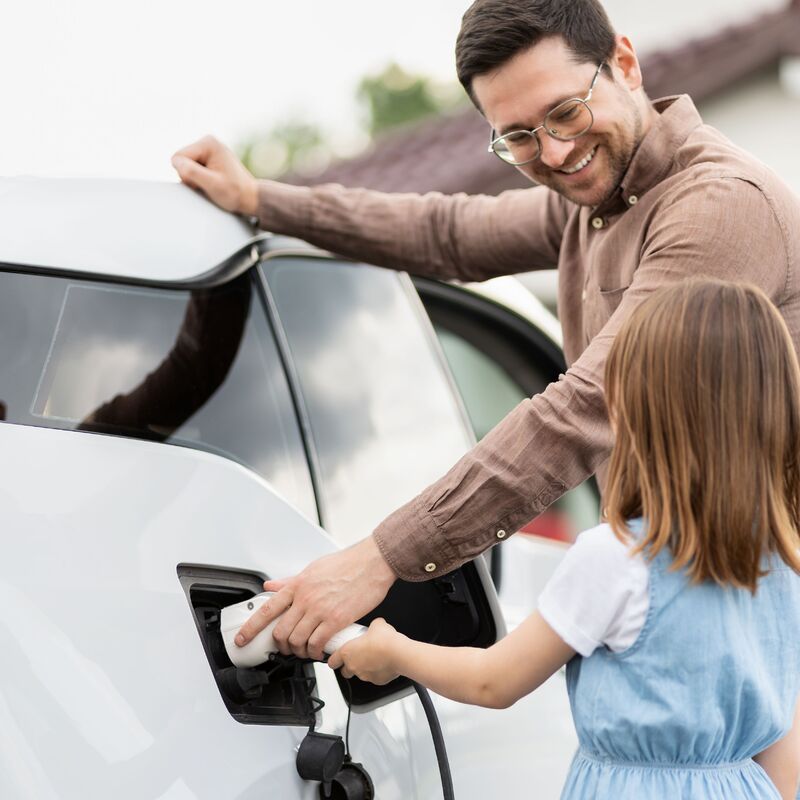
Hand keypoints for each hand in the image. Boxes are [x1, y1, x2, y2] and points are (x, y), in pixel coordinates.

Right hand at [171, 136, 258, 215]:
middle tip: (210, 185)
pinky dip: (199, 179)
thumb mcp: (212, 184)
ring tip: (213, 184)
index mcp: (208, 143)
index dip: (187, 175)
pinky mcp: (208, 159)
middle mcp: (207, 142)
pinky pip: (192, 170)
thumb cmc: (236, 193)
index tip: (205, 181)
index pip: (178, 157)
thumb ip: (192, 172)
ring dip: (195, 179)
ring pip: (185, 166)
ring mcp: (207, 150)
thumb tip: (175, 161)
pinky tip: (212, 182)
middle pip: (181, 161)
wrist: (250, 198)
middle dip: (191, 177)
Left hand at [234, 536, 395, 660]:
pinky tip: (318, 651)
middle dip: (281, 645)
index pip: (267, 609)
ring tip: (304, 650)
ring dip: (298, 651)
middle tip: (287, 648)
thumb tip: (271, 586)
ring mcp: (320, 610)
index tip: (242, 639)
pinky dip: (314, 653)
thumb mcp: (313, 568)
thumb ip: (290, 580)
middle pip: (281, 632)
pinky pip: (317, 644)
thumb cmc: (346, 564)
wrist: (371, 563)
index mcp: (298, 585)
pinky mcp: (336, 619)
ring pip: (297, 641)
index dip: (250, 628)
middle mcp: (305, 598)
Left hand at [327, 618, 402, 684]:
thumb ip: (371, 626)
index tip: (334, 658)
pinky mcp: (376, 681)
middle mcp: (353, 666)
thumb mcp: (376, 624)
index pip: (332, 661)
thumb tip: (376, 625)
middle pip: (344, 671)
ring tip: (373, 658)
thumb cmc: (384, 640)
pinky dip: (376, 672)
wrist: (398, 653)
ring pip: (359, 674)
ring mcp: (364, 675)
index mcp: (347, 652)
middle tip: (356, 657)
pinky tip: (382, 664)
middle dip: (348, 666)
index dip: (333, 660)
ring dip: (363, 668)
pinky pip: (373, 677)